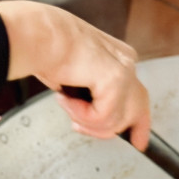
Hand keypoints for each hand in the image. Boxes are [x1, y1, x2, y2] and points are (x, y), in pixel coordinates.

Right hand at [0, 0, 151, 149]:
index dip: (139, 122)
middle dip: (110, 130)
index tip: (138, 142)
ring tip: (65, 103)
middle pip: (136, 109)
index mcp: (117, 57)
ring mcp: (124, 69)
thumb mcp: (75, 77)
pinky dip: (79, 113)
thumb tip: (92, 117)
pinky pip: (103, 116)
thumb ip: (91, 94)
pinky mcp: (116, 78)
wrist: (38, 35)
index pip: (138, 95)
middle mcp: (126, 61)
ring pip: (115, 120)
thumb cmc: (46, 48)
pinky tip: (65, 98)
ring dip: (84, 119)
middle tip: (80, 128)